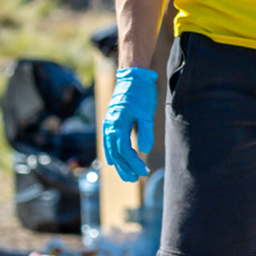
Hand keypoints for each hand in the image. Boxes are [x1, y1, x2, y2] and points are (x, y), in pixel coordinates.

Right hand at [102, 67, 157, 183]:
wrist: (132, 76)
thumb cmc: (140, 93)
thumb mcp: (146, 111)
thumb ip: (146, 130)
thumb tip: (144, 150)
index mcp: (117, 124)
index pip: (124, 150)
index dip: (133, 162)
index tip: (144, 171)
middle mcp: (109, 126)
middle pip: (115, 153)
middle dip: (125, 167)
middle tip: (135, 179)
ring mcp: (109, 124)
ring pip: (111, 149)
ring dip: (119, 164)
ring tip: (127, 175)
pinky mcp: (112, 122)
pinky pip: (110, 142)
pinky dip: (113, 154)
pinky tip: (115, 162)